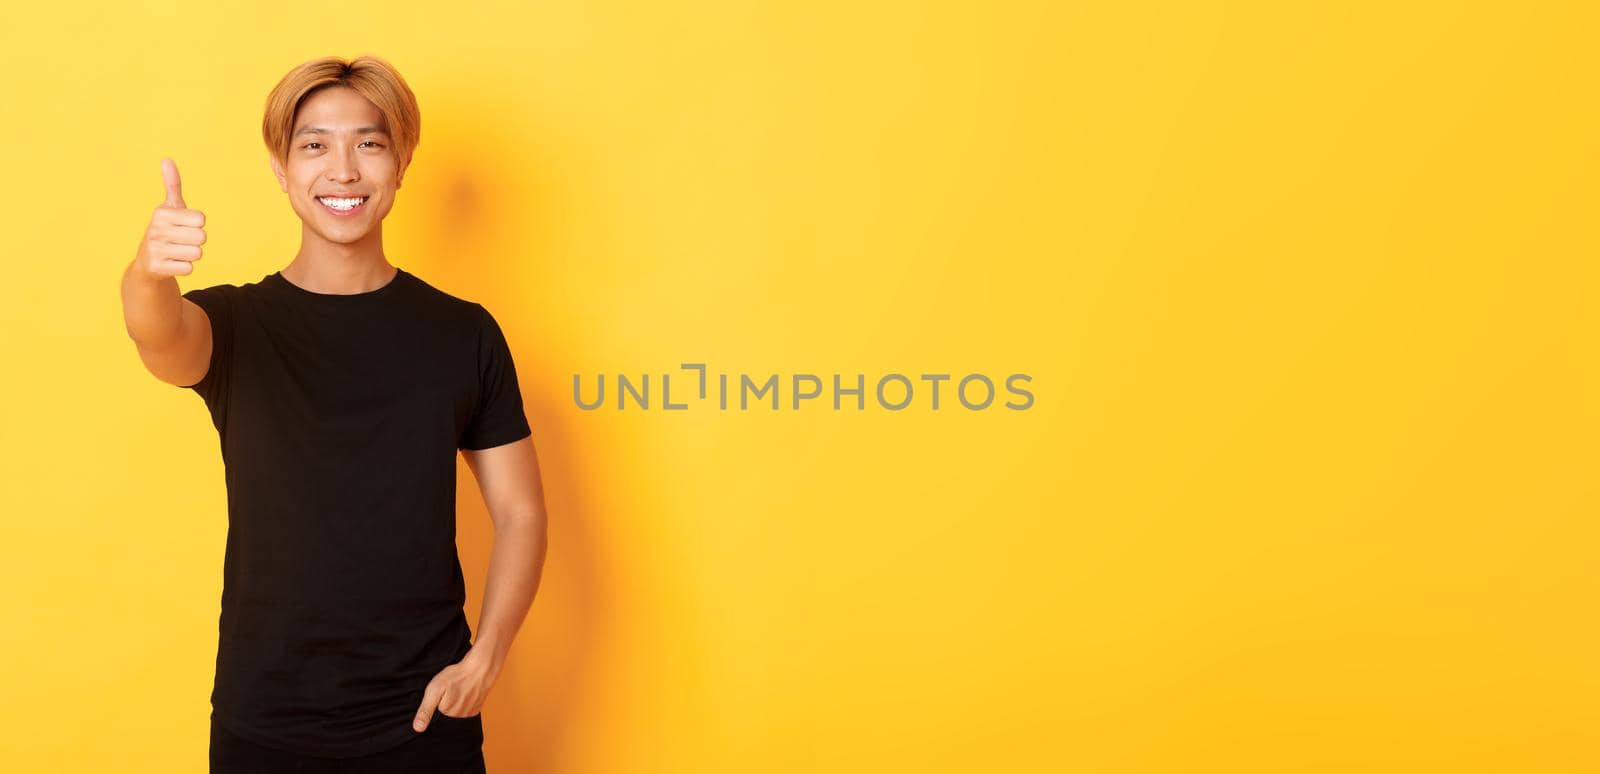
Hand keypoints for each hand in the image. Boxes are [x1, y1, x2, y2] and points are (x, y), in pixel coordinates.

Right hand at [133, 158, 206, 277]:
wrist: (147, 262)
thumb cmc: (165, 230)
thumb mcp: (169, 207)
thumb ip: (172, 185)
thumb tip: (167, 159)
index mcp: (162, 213)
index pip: (201, 220)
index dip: (197, 225)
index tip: (183, 226)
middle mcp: (156, 230)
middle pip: (202, 237)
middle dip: (196, 241)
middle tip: (181, 241)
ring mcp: (155, 249)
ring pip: (197, 254)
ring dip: (191, 255)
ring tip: (177, 251)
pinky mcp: (157, 268)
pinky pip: (189, 268)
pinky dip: (185, 267)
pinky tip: (172, 263)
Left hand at [411, 650, 497, 731]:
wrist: (481, 668)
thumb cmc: (457, 676)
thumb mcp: (435, 689)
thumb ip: (426, 710)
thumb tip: (418, 729)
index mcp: (446, 712)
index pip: (435, 714)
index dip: (435, 702)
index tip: (442, 692)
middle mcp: (458, 717)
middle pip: (446, 714)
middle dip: (445, 703)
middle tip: (450, 689)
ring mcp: (469, 713)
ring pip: (456, 713)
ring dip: (455, 704)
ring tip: (458, 690)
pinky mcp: (477, 710)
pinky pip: (465, 710)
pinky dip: (464, 703)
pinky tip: (465, 693)